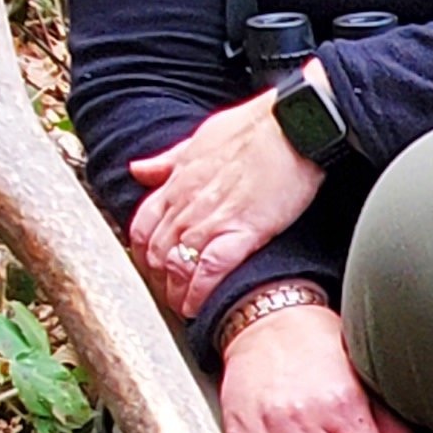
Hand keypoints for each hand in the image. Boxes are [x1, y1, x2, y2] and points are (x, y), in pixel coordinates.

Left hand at [127, 93, 325, 320]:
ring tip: (183, 307)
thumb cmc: (255, 127)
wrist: (293, 124)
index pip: (143, 226)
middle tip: (169, 294)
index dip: (143, 252)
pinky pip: (210, 269)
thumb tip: (139, 170)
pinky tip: (199, 305)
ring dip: (176, 292)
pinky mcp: (242, 230)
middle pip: (157, 252)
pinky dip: (200, 291)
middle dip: (159, 279)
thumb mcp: (199, 138)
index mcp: (178, 181)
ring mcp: (212, 218)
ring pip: (178, 264)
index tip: (152, 266)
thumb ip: (168, 160)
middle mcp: (188, 203)